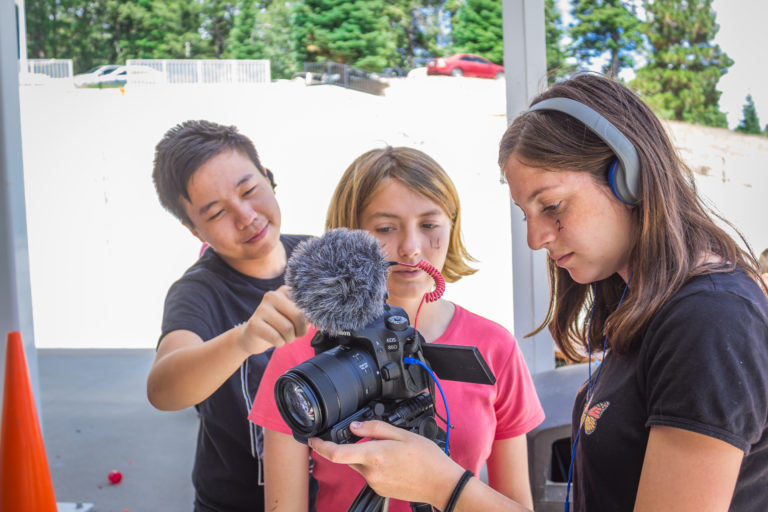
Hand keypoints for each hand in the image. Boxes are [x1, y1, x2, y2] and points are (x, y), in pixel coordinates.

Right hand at [239, 285, 307, 353]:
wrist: (253, 336)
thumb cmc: (279, 326)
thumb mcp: (295, 318)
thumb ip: (307, 315)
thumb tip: (316, 317)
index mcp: (285, 291)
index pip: (306, 304)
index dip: (308, 320)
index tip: (303, 325)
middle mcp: (272, 295)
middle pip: (299, 316)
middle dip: (300, 331)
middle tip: (295, 335)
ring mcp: (262, 308)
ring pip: (288, 329)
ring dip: (289, 339)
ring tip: (284, 337)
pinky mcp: (254, 323)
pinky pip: (276, 338)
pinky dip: (280, 343)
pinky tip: (275, 340)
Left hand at [309, 420, 463, 507]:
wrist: (441, 483)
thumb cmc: (426, 457)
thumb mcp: (402, 433)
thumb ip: (375, 428)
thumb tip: (355, 427)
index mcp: (374, 455)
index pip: (337, 453)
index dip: (320, 446)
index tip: (313, 439)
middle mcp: (371, 472)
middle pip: (350, 457)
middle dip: (355, 447)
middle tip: (376, 439)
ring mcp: (375, 483)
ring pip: (361, 465)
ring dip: (368, 456)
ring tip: (394, 451)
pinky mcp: (380, 490)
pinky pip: (371, 474)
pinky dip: (377, 466)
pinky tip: (395, 463)